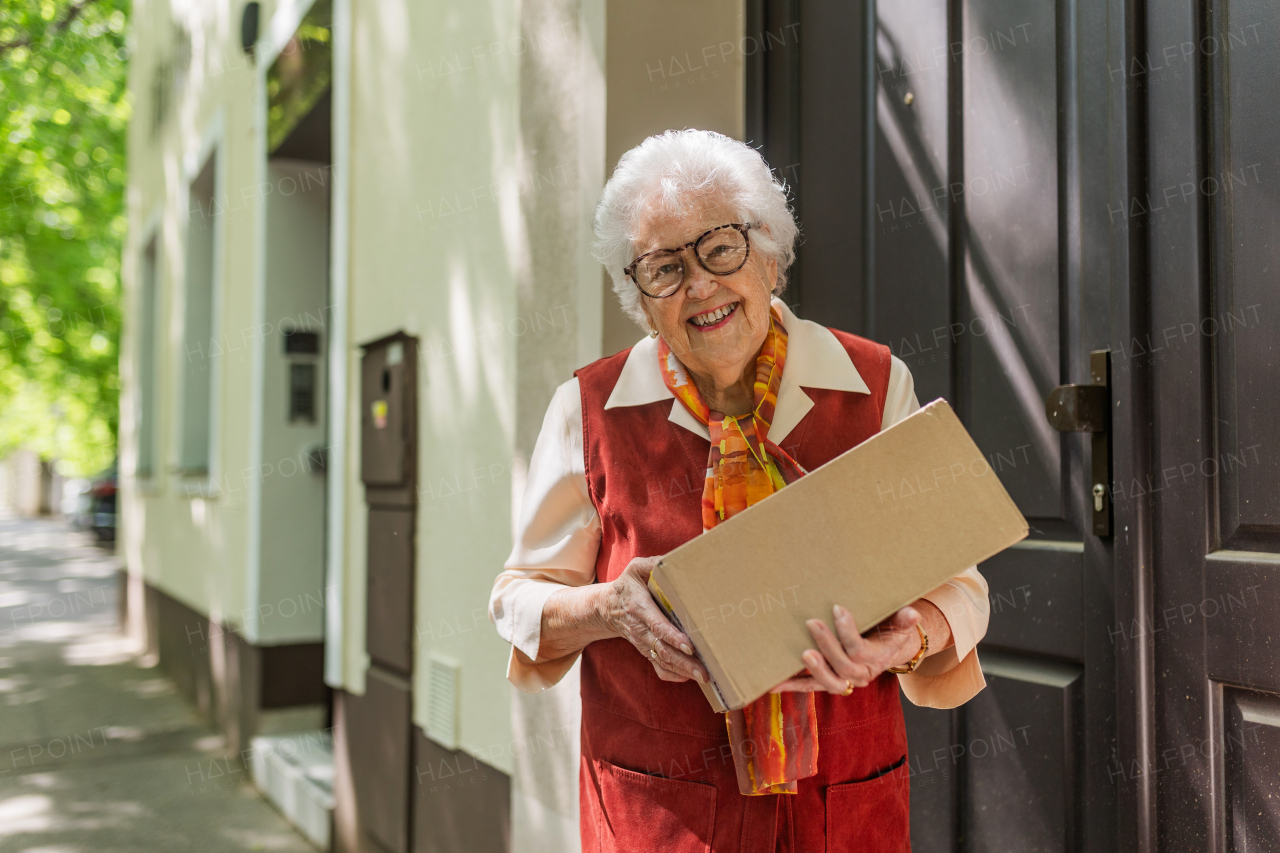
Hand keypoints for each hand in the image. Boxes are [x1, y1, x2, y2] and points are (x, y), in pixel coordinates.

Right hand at [600, 557, 708, 684]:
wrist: (607, 608)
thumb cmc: (627, 586)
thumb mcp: (636, 569)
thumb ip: (653, 564)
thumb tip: (673, 561)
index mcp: (639, 608)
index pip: (657, 625)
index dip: (672, 637)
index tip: (689, 646)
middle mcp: (640, 629)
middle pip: (663, 649)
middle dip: (684, 661)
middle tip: (704, 671)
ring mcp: (643, 643)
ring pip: (662, 660)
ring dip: (683, 670)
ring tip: (704, 677)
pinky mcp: (646, 650)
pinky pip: (658, 667)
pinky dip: (672, 675)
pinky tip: (688, 677)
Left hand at [771, 604, 922, 694]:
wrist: (887, 649)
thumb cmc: (888, 631)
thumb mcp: (898, 624)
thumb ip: (903, 619)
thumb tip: (912, 614)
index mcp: (877, 659)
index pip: (860, 650)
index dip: (848, 631)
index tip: (837, 609)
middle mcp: (861, 675)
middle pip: (844, 668)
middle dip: (827, 646)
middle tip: (812, 623)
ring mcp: (844, 681)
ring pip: (829, 683)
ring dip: (814, 669)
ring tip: (802, 653)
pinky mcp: (827, 682)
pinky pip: (810, 687)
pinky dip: (792, 686)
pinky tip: (773, 683)